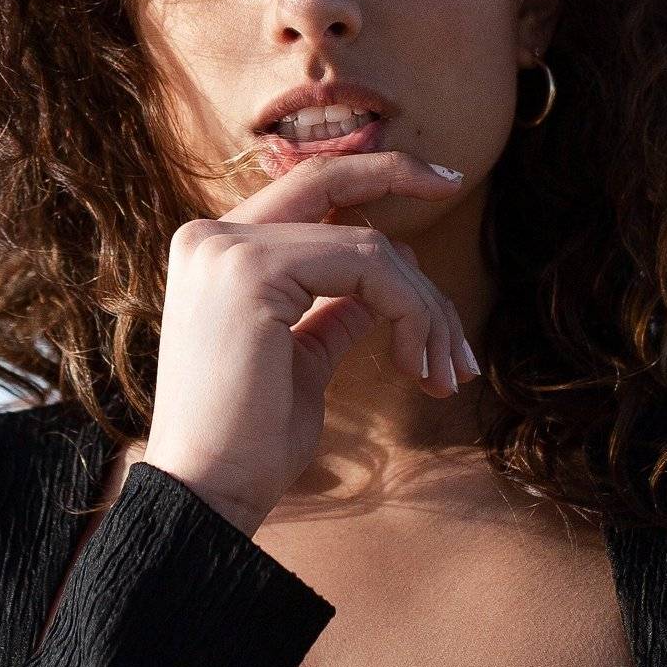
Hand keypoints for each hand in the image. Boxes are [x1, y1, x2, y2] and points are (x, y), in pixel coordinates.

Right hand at [142, 150, 476, 536]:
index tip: (437, 183)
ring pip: (366, 243)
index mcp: (215, 253)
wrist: (209, 494)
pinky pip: (366, 267)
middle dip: (399, 173)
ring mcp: (225, 250)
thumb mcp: (304, 355)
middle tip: (457, 183)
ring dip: (423, 305)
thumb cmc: (252, 440)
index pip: (307, 193)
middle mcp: (210, 237)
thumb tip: (388, 279)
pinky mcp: (249, 271)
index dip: (370, 177)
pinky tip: (415, 365)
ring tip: (443, 368)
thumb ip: (336, 306)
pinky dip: (410, 311)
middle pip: (328, 179)